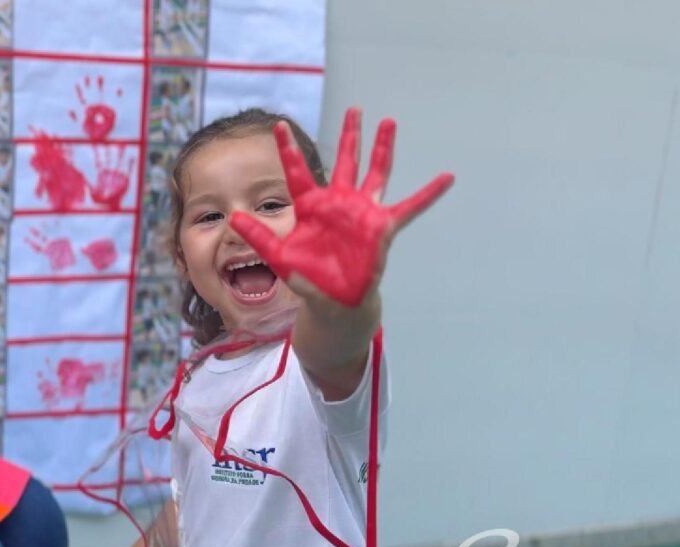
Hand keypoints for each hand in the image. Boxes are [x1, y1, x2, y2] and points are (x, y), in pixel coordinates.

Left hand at [231, 108, 454, 306]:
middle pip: (345, 162)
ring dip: (382, 149)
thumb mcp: (278, 257)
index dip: (288, 150)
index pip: (297, 173)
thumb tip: (232, 216)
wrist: (332, 302)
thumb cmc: (306, 279)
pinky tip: (447, 177)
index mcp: (310, 208)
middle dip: (350, 135)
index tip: (280, 125)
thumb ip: (258, 235)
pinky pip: (410, 208)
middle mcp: (338, 204)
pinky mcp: (382, 228)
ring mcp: (362, 213)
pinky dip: (428, 194)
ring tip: (388, 122)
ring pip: (375, 173)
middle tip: (354, 109)